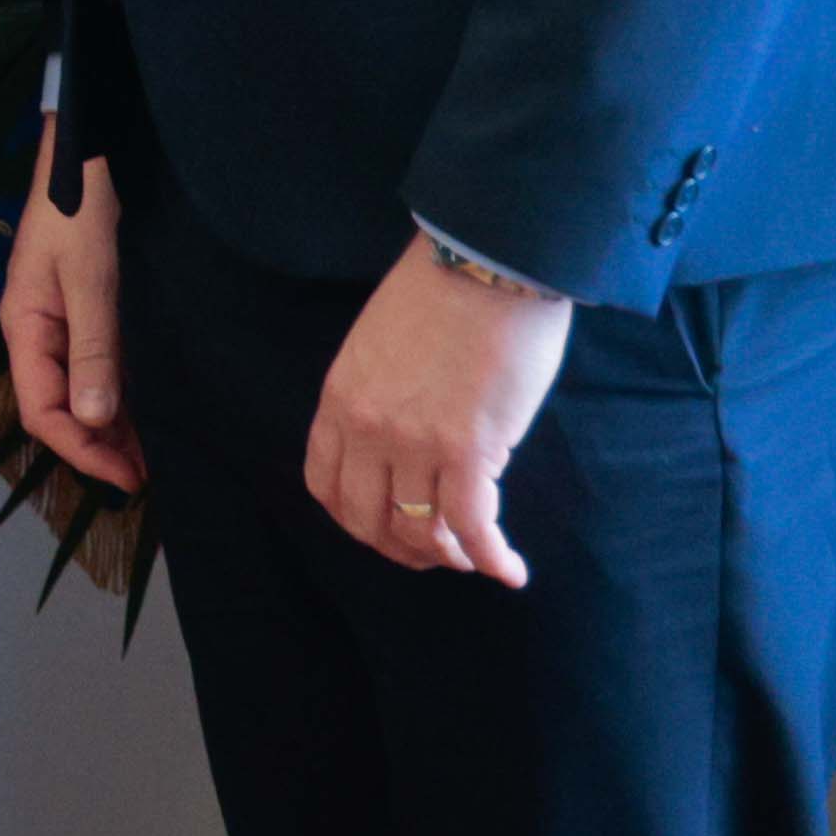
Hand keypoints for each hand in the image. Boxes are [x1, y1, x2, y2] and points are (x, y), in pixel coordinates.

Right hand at [0, 121, 146, 491]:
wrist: (91, 152)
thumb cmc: (83, 212)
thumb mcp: (90, 280)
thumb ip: (93, 350)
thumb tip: (95, 419)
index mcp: (25, 327)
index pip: (42, 410)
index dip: (82, 449)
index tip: (127, 476)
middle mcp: (41, 333)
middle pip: (59, 407)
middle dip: (99, 445)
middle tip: (149, 476)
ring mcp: (65, 323)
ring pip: (83, 391)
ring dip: (113, 425)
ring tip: (155, 456)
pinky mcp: (91, 310)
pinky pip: (101, 367)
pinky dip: (122, 395)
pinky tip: (150, 412)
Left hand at [305, 239, 567, 584]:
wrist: (485, 265)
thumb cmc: (441, 296)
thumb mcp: (377, 347)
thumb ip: (377, 397)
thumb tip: (399, 445)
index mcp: (339, 399)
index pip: (325, 485)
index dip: (356, 520)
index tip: (385, 529)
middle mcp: (367, 428)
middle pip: (368, 519)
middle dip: (401, 549)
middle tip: (436, 553)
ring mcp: (414, 443)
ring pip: (420, 531)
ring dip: (449, 556)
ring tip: (475, 557)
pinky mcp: (467, 450)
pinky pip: (472, 527)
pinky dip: (491, 558)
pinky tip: (510, 569)